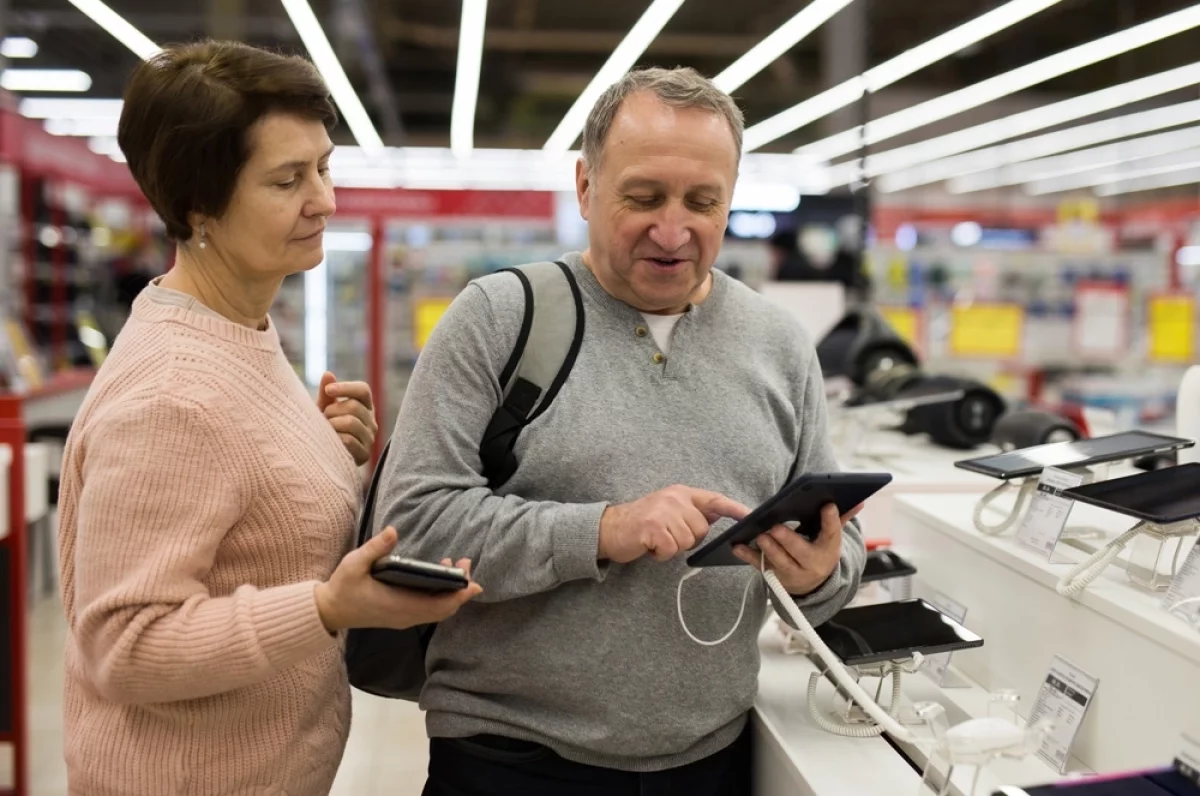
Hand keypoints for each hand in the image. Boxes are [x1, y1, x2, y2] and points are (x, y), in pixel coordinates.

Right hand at [315, 527, 482, 631]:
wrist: (329, 611)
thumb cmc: (342, 588)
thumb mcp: (354, 564)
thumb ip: (375, 548)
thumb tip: (393, 531)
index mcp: (398, 606)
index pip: (438, 606)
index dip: (458, 596)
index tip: (473, 582)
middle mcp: (405, 616)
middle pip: (443, 609)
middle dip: (459, 589)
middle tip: (465, 563)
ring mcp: (403, 618)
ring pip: (437, 610)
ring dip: (450, 591)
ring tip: (455, 565)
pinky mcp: (401, 615)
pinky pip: (428, 609)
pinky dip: (440, 595)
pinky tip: (438, 575)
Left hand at [317, 371, 378, 465]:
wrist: (323, 456)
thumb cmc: (324, 428)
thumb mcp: (324, 409)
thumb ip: (327, 393)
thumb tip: (328, 374)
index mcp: (364, 406)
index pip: (363, 390)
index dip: (346, 387)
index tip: (328, 390)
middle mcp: (371, 421)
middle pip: (354, 406)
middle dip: (333, 410)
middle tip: (323, 418)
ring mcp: (370, 438)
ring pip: (351, 423)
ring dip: (332, 425)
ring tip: (326, 431)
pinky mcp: (365, 454)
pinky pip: (349, 441)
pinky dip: (335, 439)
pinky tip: (330, 441)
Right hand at [598, 485, 749, 563]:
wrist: (608, 529)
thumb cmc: (640, 523)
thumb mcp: (667, 509)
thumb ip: (691, 511)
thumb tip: (717, 513)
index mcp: (680, 493)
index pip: (714, 499)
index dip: (734, 508)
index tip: (750, 515)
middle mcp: (674, 499)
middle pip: (701, 529)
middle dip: (687, 538)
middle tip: (666, 535)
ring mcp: (664, 512)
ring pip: (688, 541)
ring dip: (672, 547)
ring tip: (656, 540)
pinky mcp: (654, 528)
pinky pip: (671, 550)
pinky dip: (661, 554)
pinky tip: (649, 546)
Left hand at [734, 503, 861, 595]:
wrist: (813, 585)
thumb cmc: (819, 551)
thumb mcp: (832, 538)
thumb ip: (840, 519)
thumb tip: (859, 501)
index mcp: (828, 550)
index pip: (832, 534)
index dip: (831, 521)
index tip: (828, 505)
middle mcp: (811, 564)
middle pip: (800, 552)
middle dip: (788, 540)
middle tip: (775, 527)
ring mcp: (792, 572)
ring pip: (780, 562)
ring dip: (769, 549)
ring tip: (760, 535)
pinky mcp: (774, 576)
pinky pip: (760, 566)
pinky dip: (747, 556)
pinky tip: (736, 546)